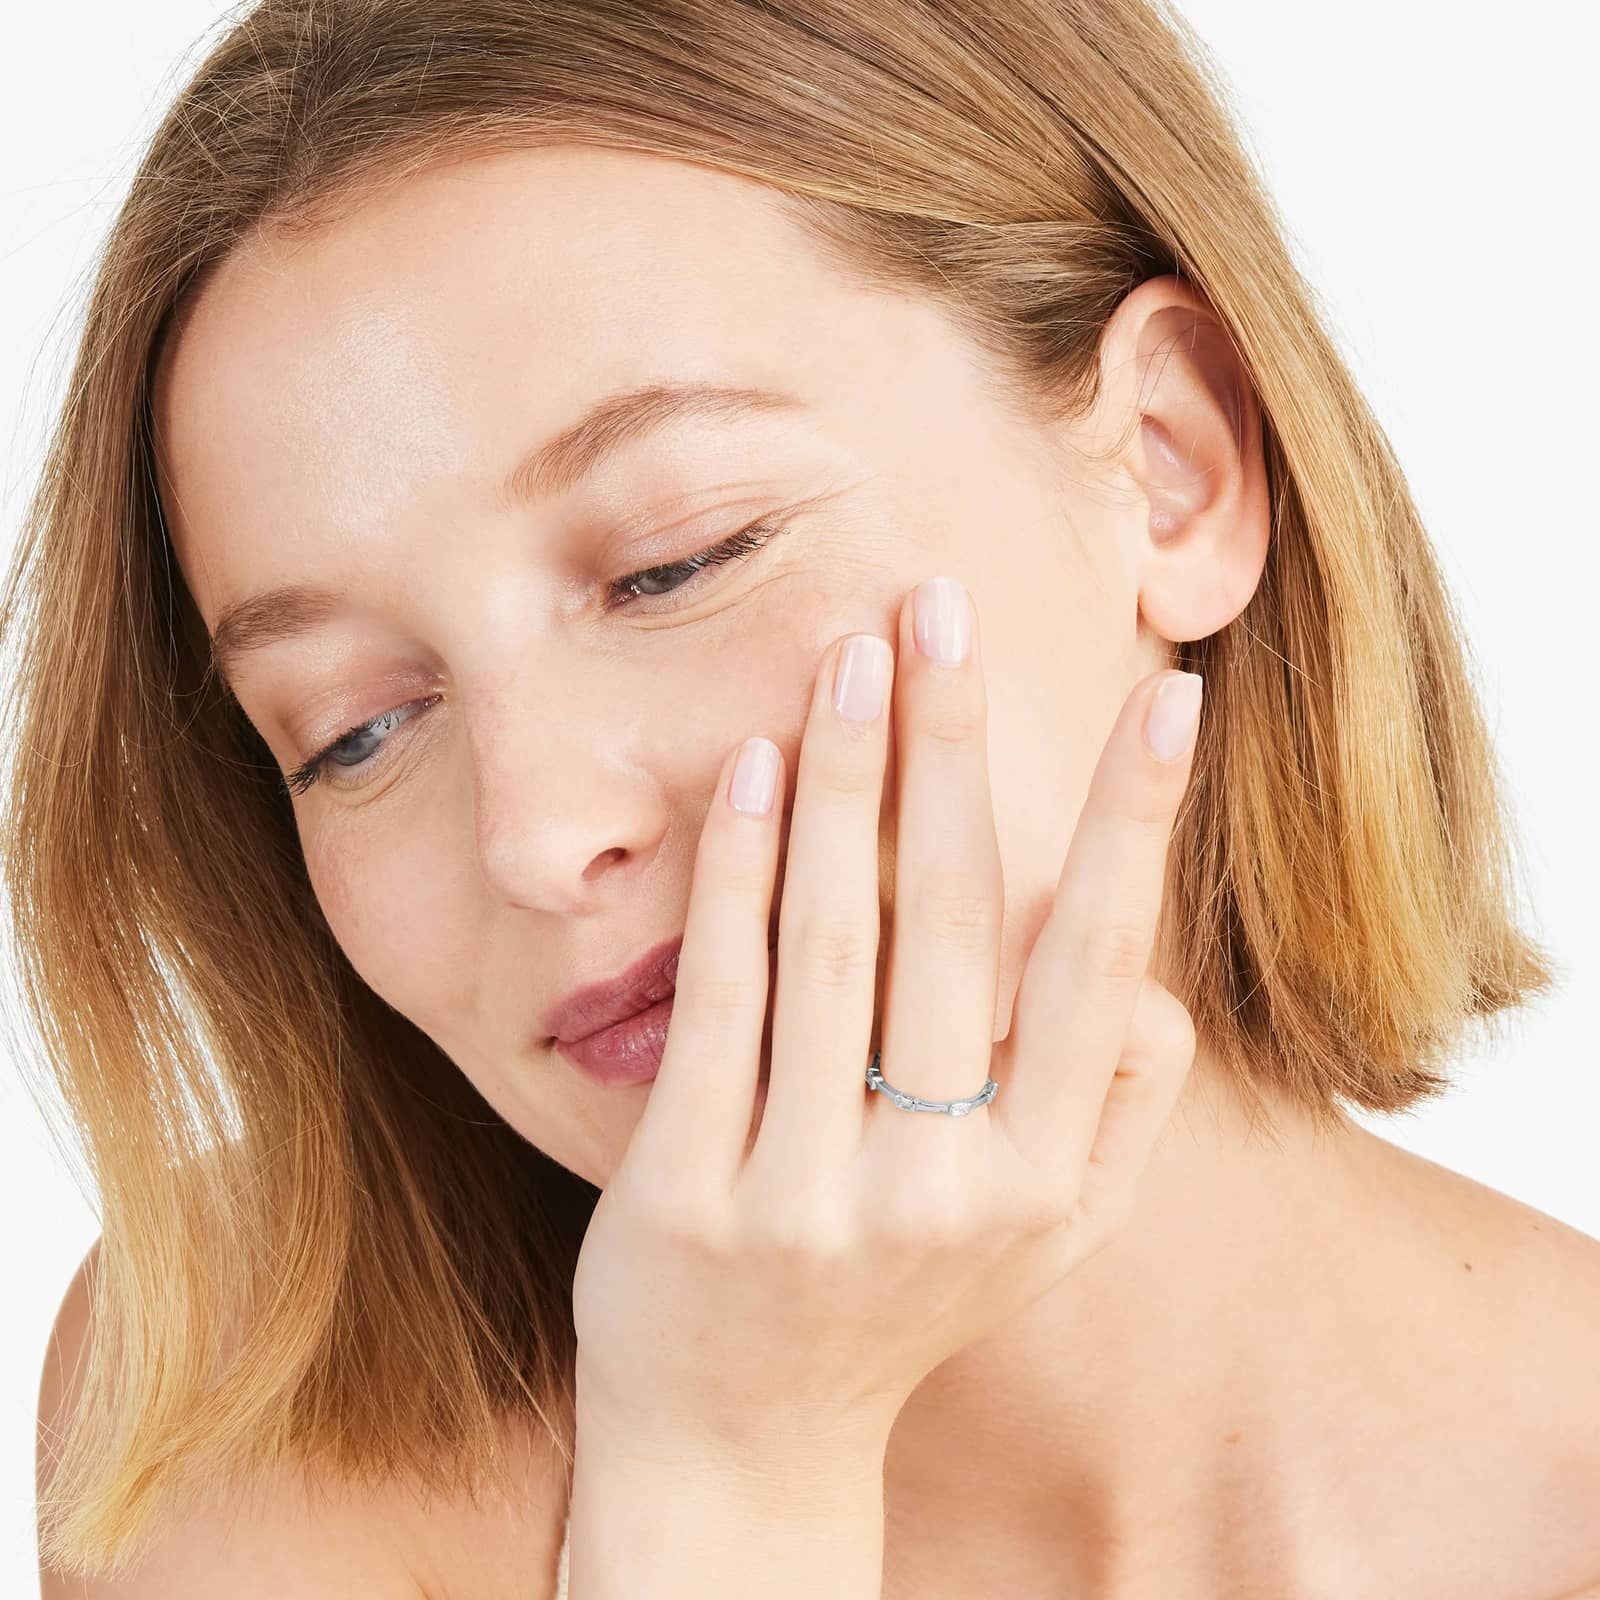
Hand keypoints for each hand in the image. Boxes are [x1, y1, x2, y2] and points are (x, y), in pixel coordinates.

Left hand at [570, 576, 1201, 1460]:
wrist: (744, 1441)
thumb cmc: (904, 1302)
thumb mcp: (1039, 1241)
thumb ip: (1113, 1121)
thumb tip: (1156, 990)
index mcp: (1040, 1182)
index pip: (1099, 969)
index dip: (1136, 826)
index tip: (1169, 696)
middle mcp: (939, 1188)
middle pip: (957, 924)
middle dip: (955, 749)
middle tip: (945, 605)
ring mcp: (809, 1193)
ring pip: (833, 939)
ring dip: (842, 779)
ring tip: (850, 652)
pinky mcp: (688, 1194)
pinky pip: (722, 998)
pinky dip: (738, 872)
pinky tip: (751, 769)